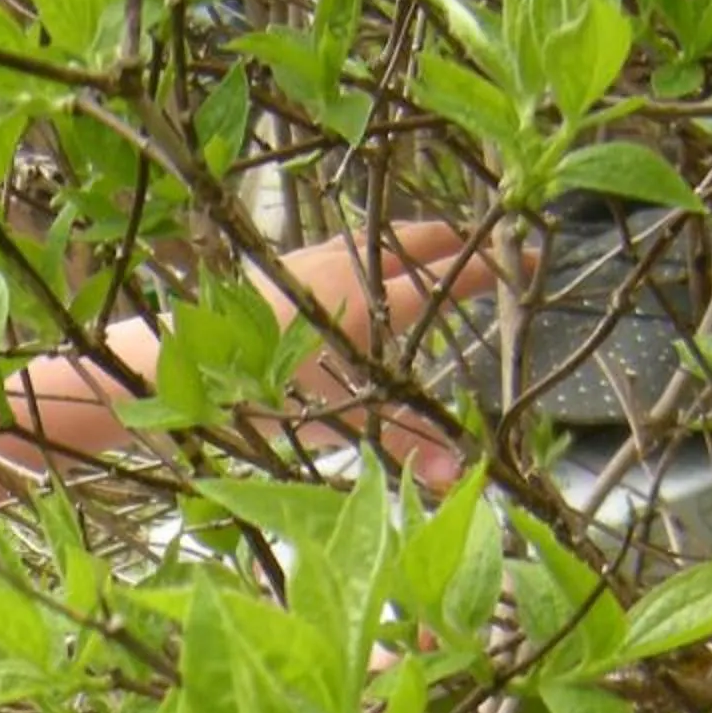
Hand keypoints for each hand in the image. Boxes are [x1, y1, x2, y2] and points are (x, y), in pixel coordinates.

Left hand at [259, 220, 502, 487]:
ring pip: (375, 238)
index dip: (493, 270)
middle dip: (456, 240)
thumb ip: (405, 442)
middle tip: (484, 246)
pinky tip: (355, 269)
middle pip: (417, 239)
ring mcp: (309, 258)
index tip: (527, 265)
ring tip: (426, 254)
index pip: (452, 277)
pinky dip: (362, 252)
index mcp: (377, 300)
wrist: (184, 362)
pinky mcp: (277, 264)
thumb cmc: (267, 397)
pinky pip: (337, 246)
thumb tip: (460, 474)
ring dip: (406, 242)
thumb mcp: (344, 423)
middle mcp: (350, 266)